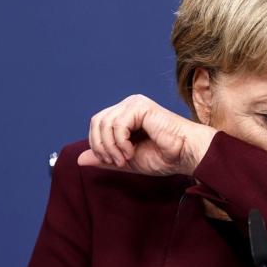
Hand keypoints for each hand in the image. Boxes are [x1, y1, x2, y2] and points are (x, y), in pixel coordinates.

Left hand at [78, 94, 216, 175]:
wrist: (186, 155)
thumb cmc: (165, 157)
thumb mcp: (127, 160)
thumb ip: (105, 158)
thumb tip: (80, 159)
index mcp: (126, 116)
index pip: (97, 125)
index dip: (98, 145)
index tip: (113, 163)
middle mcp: (129, 106)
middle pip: (97, 122)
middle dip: (101, 146)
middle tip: (117, 162)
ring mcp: (134, 104)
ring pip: (104, 122)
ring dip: (111, 146)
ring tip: (124, 158)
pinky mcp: (140, 107)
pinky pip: (117, 124)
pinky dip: (119, 141)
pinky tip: (131, 151)